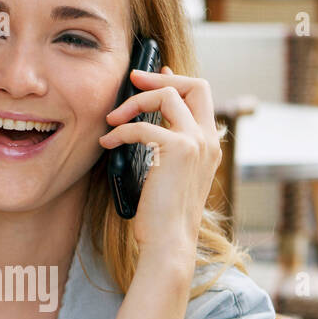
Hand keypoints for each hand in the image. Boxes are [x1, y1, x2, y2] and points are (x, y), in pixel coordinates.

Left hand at [99, 65, 222, 261]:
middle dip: (160, 78)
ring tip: (112, 119)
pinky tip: (107, 143)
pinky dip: (120, 131)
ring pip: (168, 96)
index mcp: (210, 144)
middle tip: (132, 80)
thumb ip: (168, 148)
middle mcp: (208, 139)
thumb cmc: (163, 215)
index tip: (153, 76)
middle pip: (195, 84)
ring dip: (134, 102)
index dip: (176, 80)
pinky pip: (142, 126)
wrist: (169, 241)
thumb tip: (148, 124)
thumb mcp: (171, 175)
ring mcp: (196, 142)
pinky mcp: (177, 150)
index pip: (202, 95)